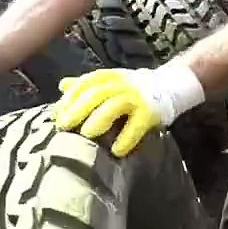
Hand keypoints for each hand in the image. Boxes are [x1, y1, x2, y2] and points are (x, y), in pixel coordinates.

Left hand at [54, 62, 204, 156]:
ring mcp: (138, 98)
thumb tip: (62, 86)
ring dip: (99, 119)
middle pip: (97, 93)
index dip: (70, 97)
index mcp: (111, 77)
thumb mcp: (112, 81)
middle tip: (63, 125)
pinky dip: (126, 138)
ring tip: (86, 134)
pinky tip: (117, 151)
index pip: (86, 83)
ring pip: (115, 105)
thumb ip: (88, 85)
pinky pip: (137, 125)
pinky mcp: (151, 113)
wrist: (172, 84)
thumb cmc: (134, 88)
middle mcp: (123, 84)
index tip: (56, 114)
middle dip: (78, 108)